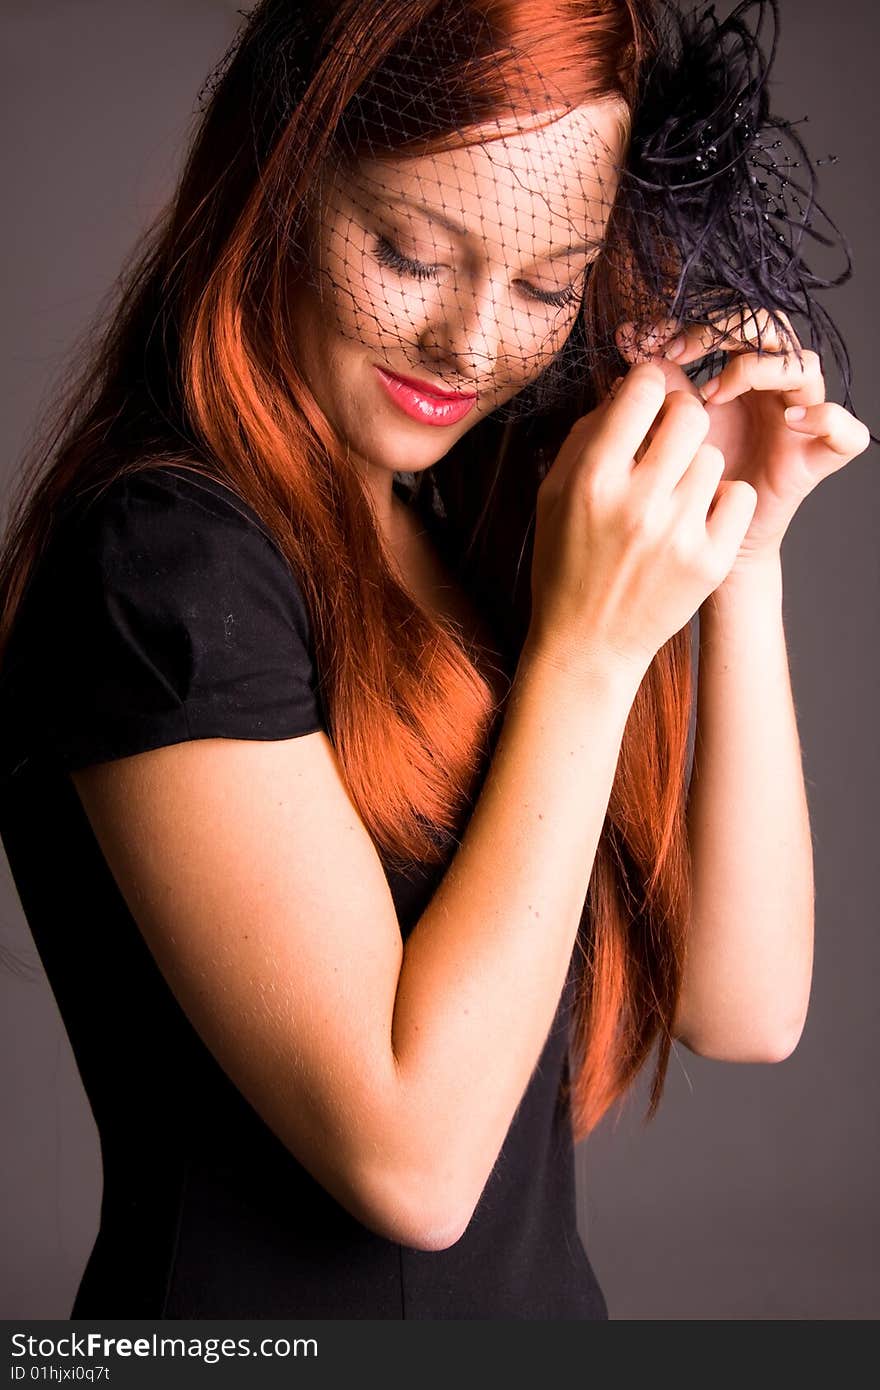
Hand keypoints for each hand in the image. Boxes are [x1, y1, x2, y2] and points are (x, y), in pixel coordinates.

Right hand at [528, 364, 757, 680]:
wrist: (587, 644)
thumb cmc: (566, 563)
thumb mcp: (554, 494)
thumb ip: (589, 436)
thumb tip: (629, 388)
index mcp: (592, 480)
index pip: (644, 391)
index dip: (648, 385)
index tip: (647, 398)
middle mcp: (637, 503)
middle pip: (690, 415)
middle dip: (680, 418)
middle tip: (670, 438)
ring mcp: (678, 534)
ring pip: (714, 457)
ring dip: (696, 466)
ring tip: (673, 495)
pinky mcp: (710, 561)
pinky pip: (740, 495)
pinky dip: (722, 501)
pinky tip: (697, 517)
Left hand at [615, 308, 871, 573]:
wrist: (700, 538)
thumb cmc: (687, 479)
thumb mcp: (665, 424)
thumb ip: (655, 382)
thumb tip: (627, 336)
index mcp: (741, 372)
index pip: (737, 320)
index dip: (700, 320)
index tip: (655, 340)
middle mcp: (774, 388)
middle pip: (773, 328)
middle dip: (724, 331)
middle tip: (681, 353)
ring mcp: (801, 419)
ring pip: (805, 366)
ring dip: (759, 368)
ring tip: (714, 394)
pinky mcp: (816, 459)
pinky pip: (847, 432)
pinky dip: (827, 419)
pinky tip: (791, 421)